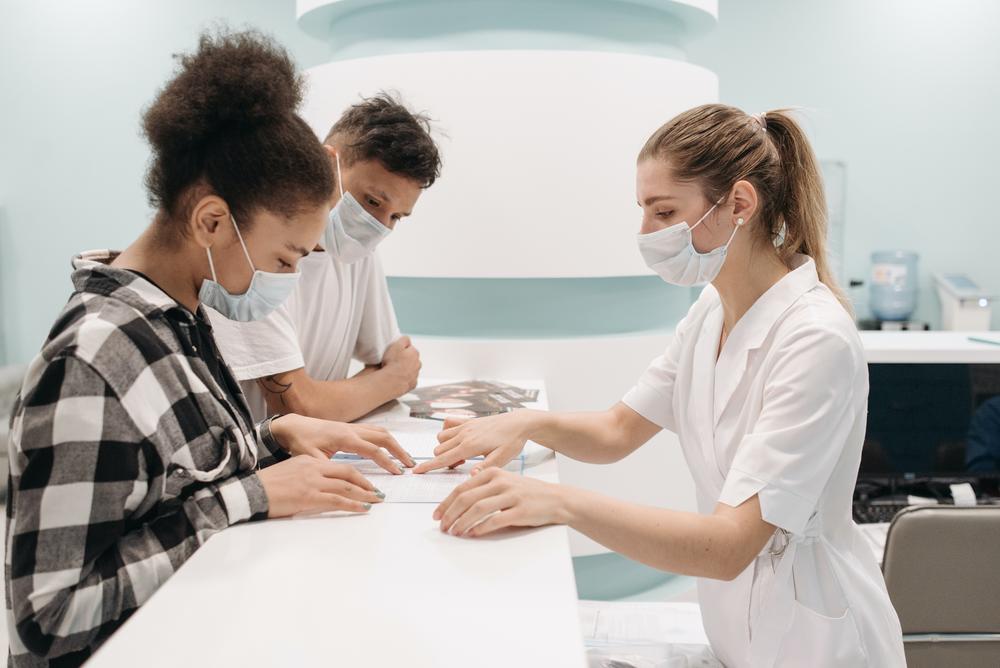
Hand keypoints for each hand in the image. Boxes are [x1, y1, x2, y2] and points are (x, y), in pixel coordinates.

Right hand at [258, 456, 383, 517]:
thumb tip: (322, 488)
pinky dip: (354, 505)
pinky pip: (338, 501)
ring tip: (376, 500)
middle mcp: (314, 468)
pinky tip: (363, 509)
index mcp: (309, 460)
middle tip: (377, 491)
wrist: (251, 492)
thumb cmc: (267, 486)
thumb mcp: (290, 473)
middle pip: (348, 473)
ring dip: (365, 494)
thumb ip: (308, 476)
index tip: (365, 482)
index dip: (355, 475)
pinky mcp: (310, 496)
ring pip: (346, 487)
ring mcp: (313, 482)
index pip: (338, 466)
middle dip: (365, 483)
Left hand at [270, 413, 414, 472]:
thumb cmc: (300, 441)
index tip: (398, 472)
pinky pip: (374, 431)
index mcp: (345, 438)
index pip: (373, 450)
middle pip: (384, 437)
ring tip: (404, 458)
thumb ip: (325, 467)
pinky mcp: (351, 428)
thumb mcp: (309, 457)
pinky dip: (386, 439)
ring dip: (395, 444)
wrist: (293, 426)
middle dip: (399, 451)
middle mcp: (353, 430)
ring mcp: (353, 427)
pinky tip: (389, 449)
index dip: (387, 462)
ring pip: (381, 432)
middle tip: (410, 465)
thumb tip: (337, 478)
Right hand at [380, 336, 420, 394]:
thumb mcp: (396, 345)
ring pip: (411, 369)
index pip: (410, 348)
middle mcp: (418, 363)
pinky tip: (398, 378)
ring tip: (395, 370)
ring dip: (405, 369)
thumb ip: (404, 340)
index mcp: (414, 353)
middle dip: (405, 359)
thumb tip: (407, 339)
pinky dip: (405, 379)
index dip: (402, 349)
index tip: (396, 352)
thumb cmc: (393, 364)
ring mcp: (416, 374)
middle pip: (412, 359)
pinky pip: (409, 379)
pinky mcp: (412, 384)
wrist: (391, 381)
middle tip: (394, 361)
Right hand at [413, 411, 532, 473]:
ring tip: (463, 455)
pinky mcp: (467, 421)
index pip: (444, 458)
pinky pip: (447, 426)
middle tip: (462, 465)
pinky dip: (447, 435)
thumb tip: (470, 476)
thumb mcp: (503, 459)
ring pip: (440, 438)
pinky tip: (460, 441)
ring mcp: (464, 426)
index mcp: (471, 445)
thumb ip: (485, 467)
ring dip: (445, 449)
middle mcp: (464, 434)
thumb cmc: (512, 441)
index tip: (416, 472)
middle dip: (443, 461)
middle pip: (439, 450)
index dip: (428, 467)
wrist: (519, 422)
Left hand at [433, 468, 567, 536]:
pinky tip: (473, 534)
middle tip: (443, 527)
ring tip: (455, 532)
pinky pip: (495, 520)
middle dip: (450, 514)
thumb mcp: (506, 480)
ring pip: (478, 509)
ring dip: (462, 523)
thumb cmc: (529, 492)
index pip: (462, 488)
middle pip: (466, 498)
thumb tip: (464, 488)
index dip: (446, 503)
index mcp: (493, 473)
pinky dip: (481, 528)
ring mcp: (510, 496)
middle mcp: (500, 482)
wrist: (556, 499)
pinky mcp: (519, 510)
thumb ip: (485, 483)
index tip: (437, 515)